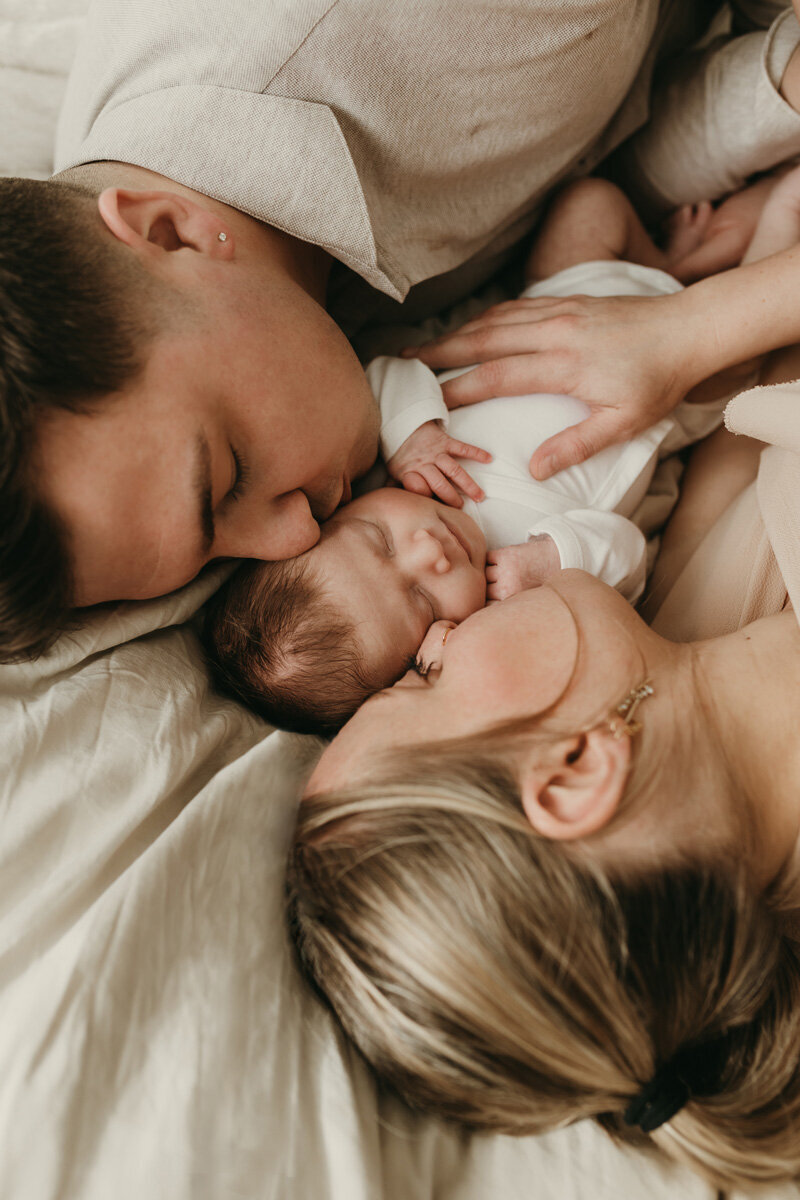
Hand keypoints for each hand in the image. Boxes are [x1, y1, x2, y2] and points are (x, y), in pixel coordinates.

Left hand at [386, 420, 490, 506]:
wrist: (402, 425)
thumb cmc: (399, 454)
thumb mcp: (393, 472)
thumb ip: (395, 489)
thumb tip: (393, 506)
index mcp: (411, 473)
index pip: (421, 491)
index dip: (430, 501)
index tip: (438, 512)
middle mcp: (425, 464)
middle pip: (439, 484)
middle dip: (451, 498)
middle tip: (461, 509)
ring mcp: (436, 452)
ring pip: (454, 470)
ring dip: (468, 483)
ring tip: (480, 496)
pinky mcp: (445, 441)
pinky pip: (461, 447)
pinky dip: (475, 452)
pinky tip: (489, 458)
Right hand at [402, 291, 694, 479]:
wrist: (689, 330)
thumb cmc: (658, 382)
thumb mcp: (623, 424)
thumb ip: (576, 446)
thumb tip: (532, 469)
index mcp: (564, 365)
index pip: (496, 376)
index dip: (458, 389)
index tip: (429, 403)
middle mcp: (554, 331)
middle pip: (484, 340)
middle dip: (441, 353)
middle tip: (407, 365)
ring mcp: (559, 311)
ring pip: (496, 319)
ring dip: (458, 333)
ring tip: (427, 347)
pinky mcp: (568, 301)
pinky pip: (515, 308)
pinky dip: (487, 318)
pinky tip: (472, 328)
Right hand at [485, 536, 560, 600]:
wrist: (556, 559)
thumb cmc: (541, 582)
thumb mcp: (528, 601)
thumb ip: (511, 607)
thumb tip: (490, 616)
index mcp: (514, 603)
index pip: (487, 606)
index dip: (489, 602)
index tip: (493, 599)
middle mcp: (507, 588)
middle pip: (484, 591)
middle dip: (489, 588)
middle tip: (499, 583)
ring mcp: (505, 570)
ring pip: (484, 574)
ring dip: (489, 573)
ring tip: (501, 572)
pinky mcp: (505, 555)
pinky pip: (487, 558)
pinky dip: (491, 559)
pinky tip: (501, 561)